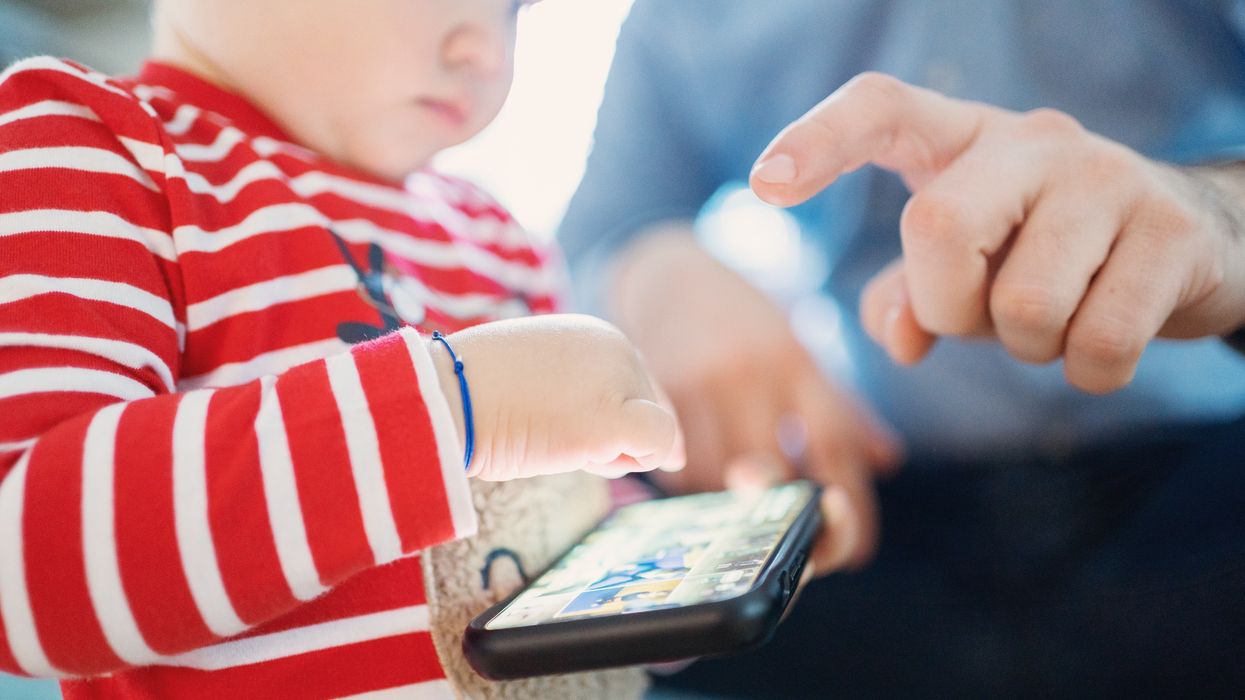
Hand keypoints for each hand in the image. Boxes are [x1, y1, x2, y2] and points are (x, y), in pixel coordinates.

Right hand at [430, 314, 685, 480]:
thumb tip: (669, 452)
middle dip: (613, 440)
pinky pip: (659, 445)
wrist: (444, 396)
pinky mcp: (615, 417)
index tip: (559, 423)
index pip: (638, 391)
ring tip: (552, 435)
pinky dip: (635, 458)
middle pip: (648, 415)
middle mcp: (618, 348)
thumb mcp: (539, 384)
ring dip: (613, 453)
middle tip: (549, 429)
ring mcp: (619, 380)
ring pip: (654, 435)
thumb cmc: (478, 397)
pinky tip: (585, 452)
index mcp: (597, 336)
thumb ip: (587, 399)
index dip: (612, 422)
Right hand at [611, 228, 901, 569]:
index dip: (852, 506)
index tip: (855, 549)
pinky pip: (677, 463)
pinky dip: (691, 484)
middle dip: (784, 513)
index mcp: (799, 360)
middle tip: (785, 531)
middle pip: (778, 471)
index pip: (836, 445)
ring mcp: (704, 378)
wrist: (667, 270)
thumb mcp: (796, 349)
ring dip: (730, 504)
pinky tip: (697, 476)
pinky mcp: (658, 389)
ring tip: (735, 502)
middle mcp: (755, 368)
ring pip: (721, 476)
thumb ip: (840, 407)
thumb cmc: (742, 319)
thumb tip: (888, 461)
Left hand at [751, 72, 1244, 392]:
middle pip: (936, 226)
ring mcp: (1111, 178)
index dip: (819, 139)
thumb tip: (900, 337)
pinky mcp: (1173, 234)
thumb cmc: (1043, 254)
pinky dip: (1089, 370)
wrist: (1187, 241)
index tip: (765, 186)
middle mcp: (1034, 142)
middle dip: (946, 306)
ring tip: (1054, 317)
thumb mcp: (965, 266)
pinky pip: (1098, 347)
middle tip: (980, 313)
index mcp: (965, 140)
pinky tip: (1102, 337)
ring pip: (1022, 306)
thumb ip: (908, 295)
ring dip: (1026, 346)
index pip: (882, 108)